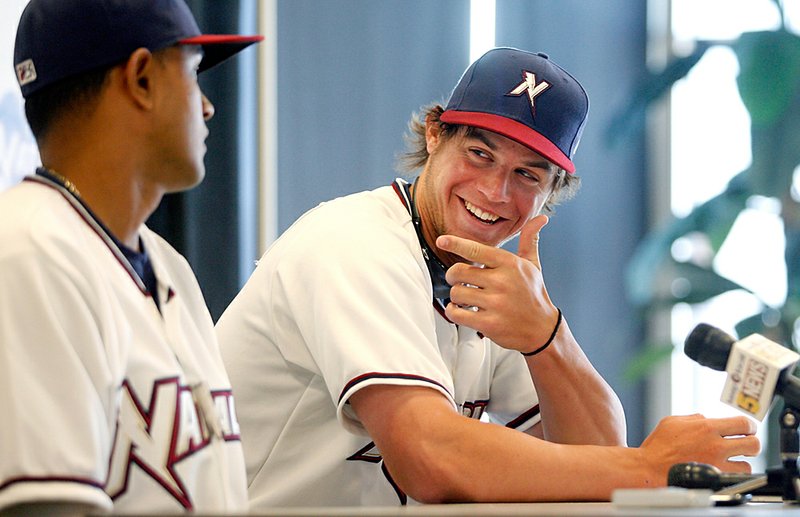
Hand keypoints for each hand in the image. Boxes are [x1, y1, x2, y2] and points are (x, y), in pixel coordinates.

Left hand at [435, 214, 558, 351]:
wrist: (542, 329)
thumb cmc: (533, 294)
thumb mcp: (533, 265)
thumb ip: (529, 240)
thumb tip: (541, 218)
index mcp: (509, 264)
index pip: (476, 249)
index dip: (456, 244)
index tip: (442, 240)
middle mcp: (502, 281)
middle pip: (458, 272)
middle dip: (453, 276)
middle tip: (458, 280)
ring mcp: (495, 303)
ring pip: (456, 293)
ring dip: (456, 296)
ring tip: (466, 298)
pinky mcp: (488, 323)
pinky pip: (456, 313)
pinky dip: (453, 311)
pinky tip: (462, 310)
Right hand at [639, 414, 759, 480]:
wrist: (649, 468)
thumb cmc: (657, 446)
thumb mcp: (672, 421)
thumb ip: (694, 418)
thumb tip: (706, 418)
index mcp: (706, 427)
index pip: (744, 423)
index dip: (749, 426)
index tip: (746, 429)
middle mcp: (715, 445)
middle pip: (753, 443)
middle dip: (751, 443)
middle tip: (744, 444)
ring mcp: (716, 464)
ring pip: (748, 464)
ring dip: (741, 461)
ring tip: (731, 460)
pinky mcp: (714, 479)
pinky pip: (736, 478)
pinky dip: (732, 475)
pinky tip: (723, 471)